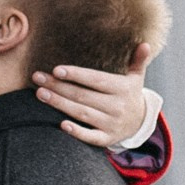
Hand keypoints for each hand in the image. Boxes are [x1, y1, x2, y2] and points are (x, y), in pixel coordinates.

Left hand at [35, 40, 154, 148]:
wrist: (140, 123)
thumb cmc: (129, 94)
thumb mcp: (136, 77)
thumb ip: (138, 61)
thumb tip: (146, 44)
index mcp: (122, 89)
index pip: (95, 80)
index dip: (76, 75)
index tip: (56, 70)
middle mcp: (117, 107)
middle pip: (83, 96)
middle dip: (59, 87)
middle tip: (37, 79)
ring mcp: (111, 124)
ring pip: (82, 113)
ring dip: (60, 104)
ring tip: (40, 94)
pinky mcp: (106, 139)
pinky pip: (91, 137)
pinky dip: (77, 132)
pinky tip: (61, 125)